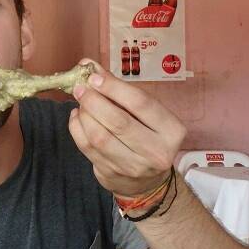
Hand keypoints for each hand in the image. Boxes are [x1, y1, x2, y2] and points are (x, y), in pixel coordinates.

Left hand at [68, 60, 185, 198]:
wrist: (148, 182)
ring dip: (84, 115)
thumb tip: (90, 66)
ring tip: (80, 102)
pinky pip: (88, 148)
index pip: (141, 103)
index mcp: (172, 130)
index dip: (114, 87)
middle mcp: (156, 151)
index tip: (94, 76)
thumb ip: (120, 90)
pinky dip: (77, 128)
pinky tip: (77, 117)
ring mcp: (134, 167)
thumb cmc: (147, 136)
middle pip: (118, 121)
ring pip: (100, 137)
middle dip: (94, 100)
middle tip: (81, 88)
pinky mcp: (112, 175)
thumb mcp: (145, 113)